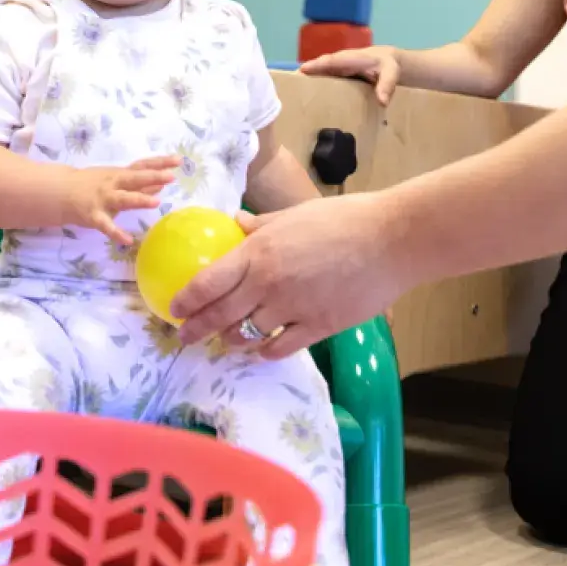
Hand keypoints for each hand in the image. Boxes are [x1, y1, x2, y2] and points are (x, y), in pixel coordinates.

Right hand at [61, 156, 181, 245]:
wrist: (61, 191)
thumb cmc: (94, 184)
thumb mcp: (117, 179)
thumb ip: (140, 182)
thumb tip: (163, 181)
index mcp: (120, 174)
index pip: (143, 165)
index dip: (160, 163)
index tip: (179, 160)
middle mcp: (113, 183)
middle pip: (135, 178)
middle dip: (153, 176)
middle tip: (171, 177)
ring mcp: (103, 199)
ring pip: (123, 198)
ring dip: (139, 199)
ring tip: (156, 203)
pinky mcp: (94, 216)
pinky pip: (106, 225)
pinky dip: (116, 233)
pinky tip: (128, 241)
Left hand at [170, 192, 406, 355]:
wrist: (391, 239)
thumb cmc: (344, 218)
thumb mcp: (295, 214)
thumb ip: (261, 225)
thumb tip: (237, 222)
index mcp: (259, 252)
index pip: (208, 282)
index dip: (186, 300)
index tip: (174, 309)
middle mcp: (268, 284)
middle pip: (220, 314)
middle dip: (196, 329)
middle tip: (184, 336)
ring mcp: (293, 308)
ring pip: (248, 335)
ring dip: (232, 340)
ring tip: (225, 341)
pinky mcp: (318, 327)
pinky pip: (281, 347)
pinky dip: (266, 352)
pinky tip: (262, 350)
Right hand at [300, 46, 400, 104]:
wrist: (392, 63)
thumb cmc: (390, 66)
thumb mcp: (392, 73)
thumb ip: (387, 85)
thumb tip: (381, 101)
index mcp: (350, 59)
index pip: (329, 62)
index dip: (314, 66)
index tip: (300, 73)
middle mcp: (340, 62)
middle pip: (319, 67)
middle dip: (304, 74)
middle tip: (287, 87)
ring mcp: (339, 69)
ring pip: (320, 73)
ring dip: (307, 80)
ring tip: (292, 94)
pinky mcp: (339, 76)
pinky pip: (325, 78)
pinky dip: (315, 84)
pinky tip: (308, 98)